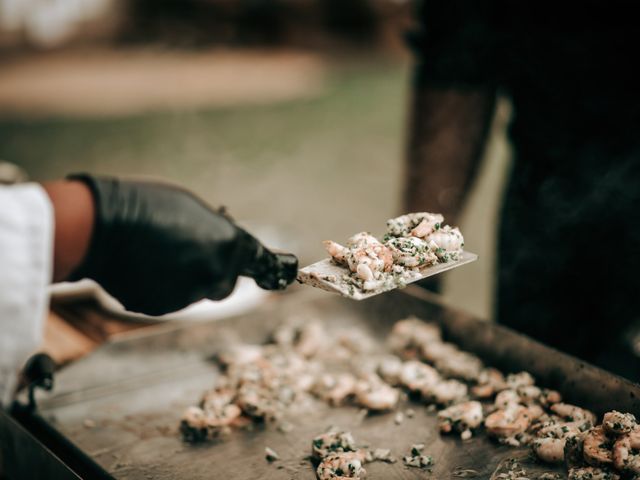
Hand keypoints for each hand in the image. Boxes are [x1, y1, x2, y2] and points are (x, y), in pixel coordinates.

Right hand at [67, 174, 297, 314]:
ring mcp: (190, 295)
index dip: (271, 268)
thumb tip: (224, 247)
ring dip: (185, 277)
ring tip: (157, 251)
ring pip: (196, 290)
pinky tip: (144, 266)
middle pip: (226, 281)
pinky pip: (171, 298)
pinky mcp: (163, 308)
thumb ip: (218, 234)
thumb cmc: (150, 206)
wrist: (103, 226)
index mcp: (231, 246)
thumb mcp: (195, 210)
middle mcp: (218, 275)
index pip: (261, 262)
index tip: (283, 274)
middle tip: (188, 247)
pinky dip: (163, 287)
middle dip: (214, 269)